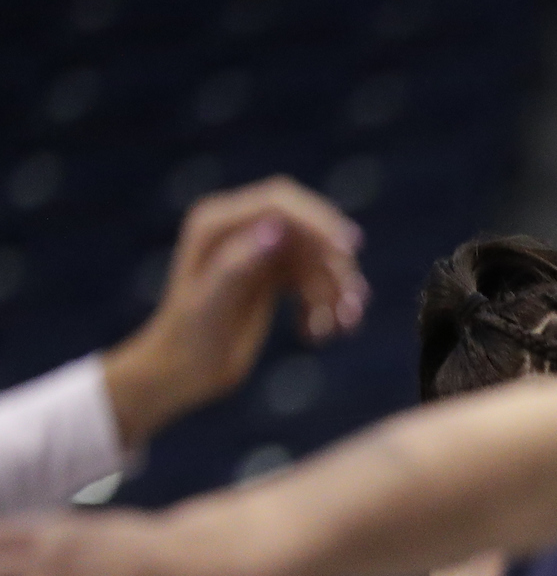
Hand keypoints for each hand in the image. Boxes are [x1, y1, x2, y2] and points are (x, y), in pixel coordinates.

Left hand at [102, 178, 366, 447]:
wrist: (182, 372)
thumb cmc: (189, 340)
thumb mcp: (210, 305)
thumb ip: (239, 264)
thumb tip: (277, 230)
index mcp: (216, 224)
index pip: (280, 203)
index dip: (319, 220)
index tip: (350, 250)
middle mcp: (240, 230)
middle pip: (307, 229)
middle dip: (335, 264)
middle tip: (355, 302)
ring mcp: (258, 252)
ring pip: (317, 259)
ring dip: (337, 291)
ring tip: (346, 326)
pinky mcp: (271, 276)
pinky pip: (313, 281)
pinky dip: (324, 306)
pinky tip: (316, 334)